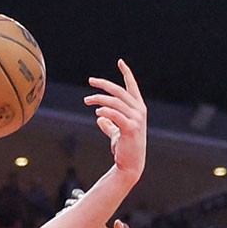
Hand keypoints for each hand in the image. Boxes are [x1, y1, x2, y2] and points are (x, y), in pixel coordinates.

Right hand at [64, 190, 130, 227]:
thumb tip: (119, 222)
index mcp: (95, 217)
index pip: (92, 201)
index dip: (91, 196)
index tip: (91, 196)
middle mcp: (82, 219)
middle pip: (75, 201)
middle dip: (76, 198)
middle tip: (79, 200)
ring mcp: (71, 225)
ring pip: (66, 209)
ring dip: (69, 207)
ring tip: (72, 208)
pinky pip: (59, 220)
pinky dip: (62, 216)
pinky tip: (67, 217)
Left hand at [84, 59, 146, 185]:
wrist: (130, 165)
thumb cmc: (125, 149)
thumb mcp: (117, 133)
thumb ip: (110, 124)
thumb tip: (100, 118)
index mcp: (138, 109)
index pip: (132, 87)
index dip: (126, 73)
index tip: (120, 61)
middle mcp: (139, 111)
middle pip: (119, 91)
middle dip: (104, 84)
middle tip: (90, 81)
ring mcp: (136, 119)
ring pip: (114, 102)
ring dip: (99, 99)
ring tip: (87, 100)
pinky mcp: (130, 128)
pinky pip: (115, 115)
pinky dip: (105, 111)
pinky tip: (97, 112)